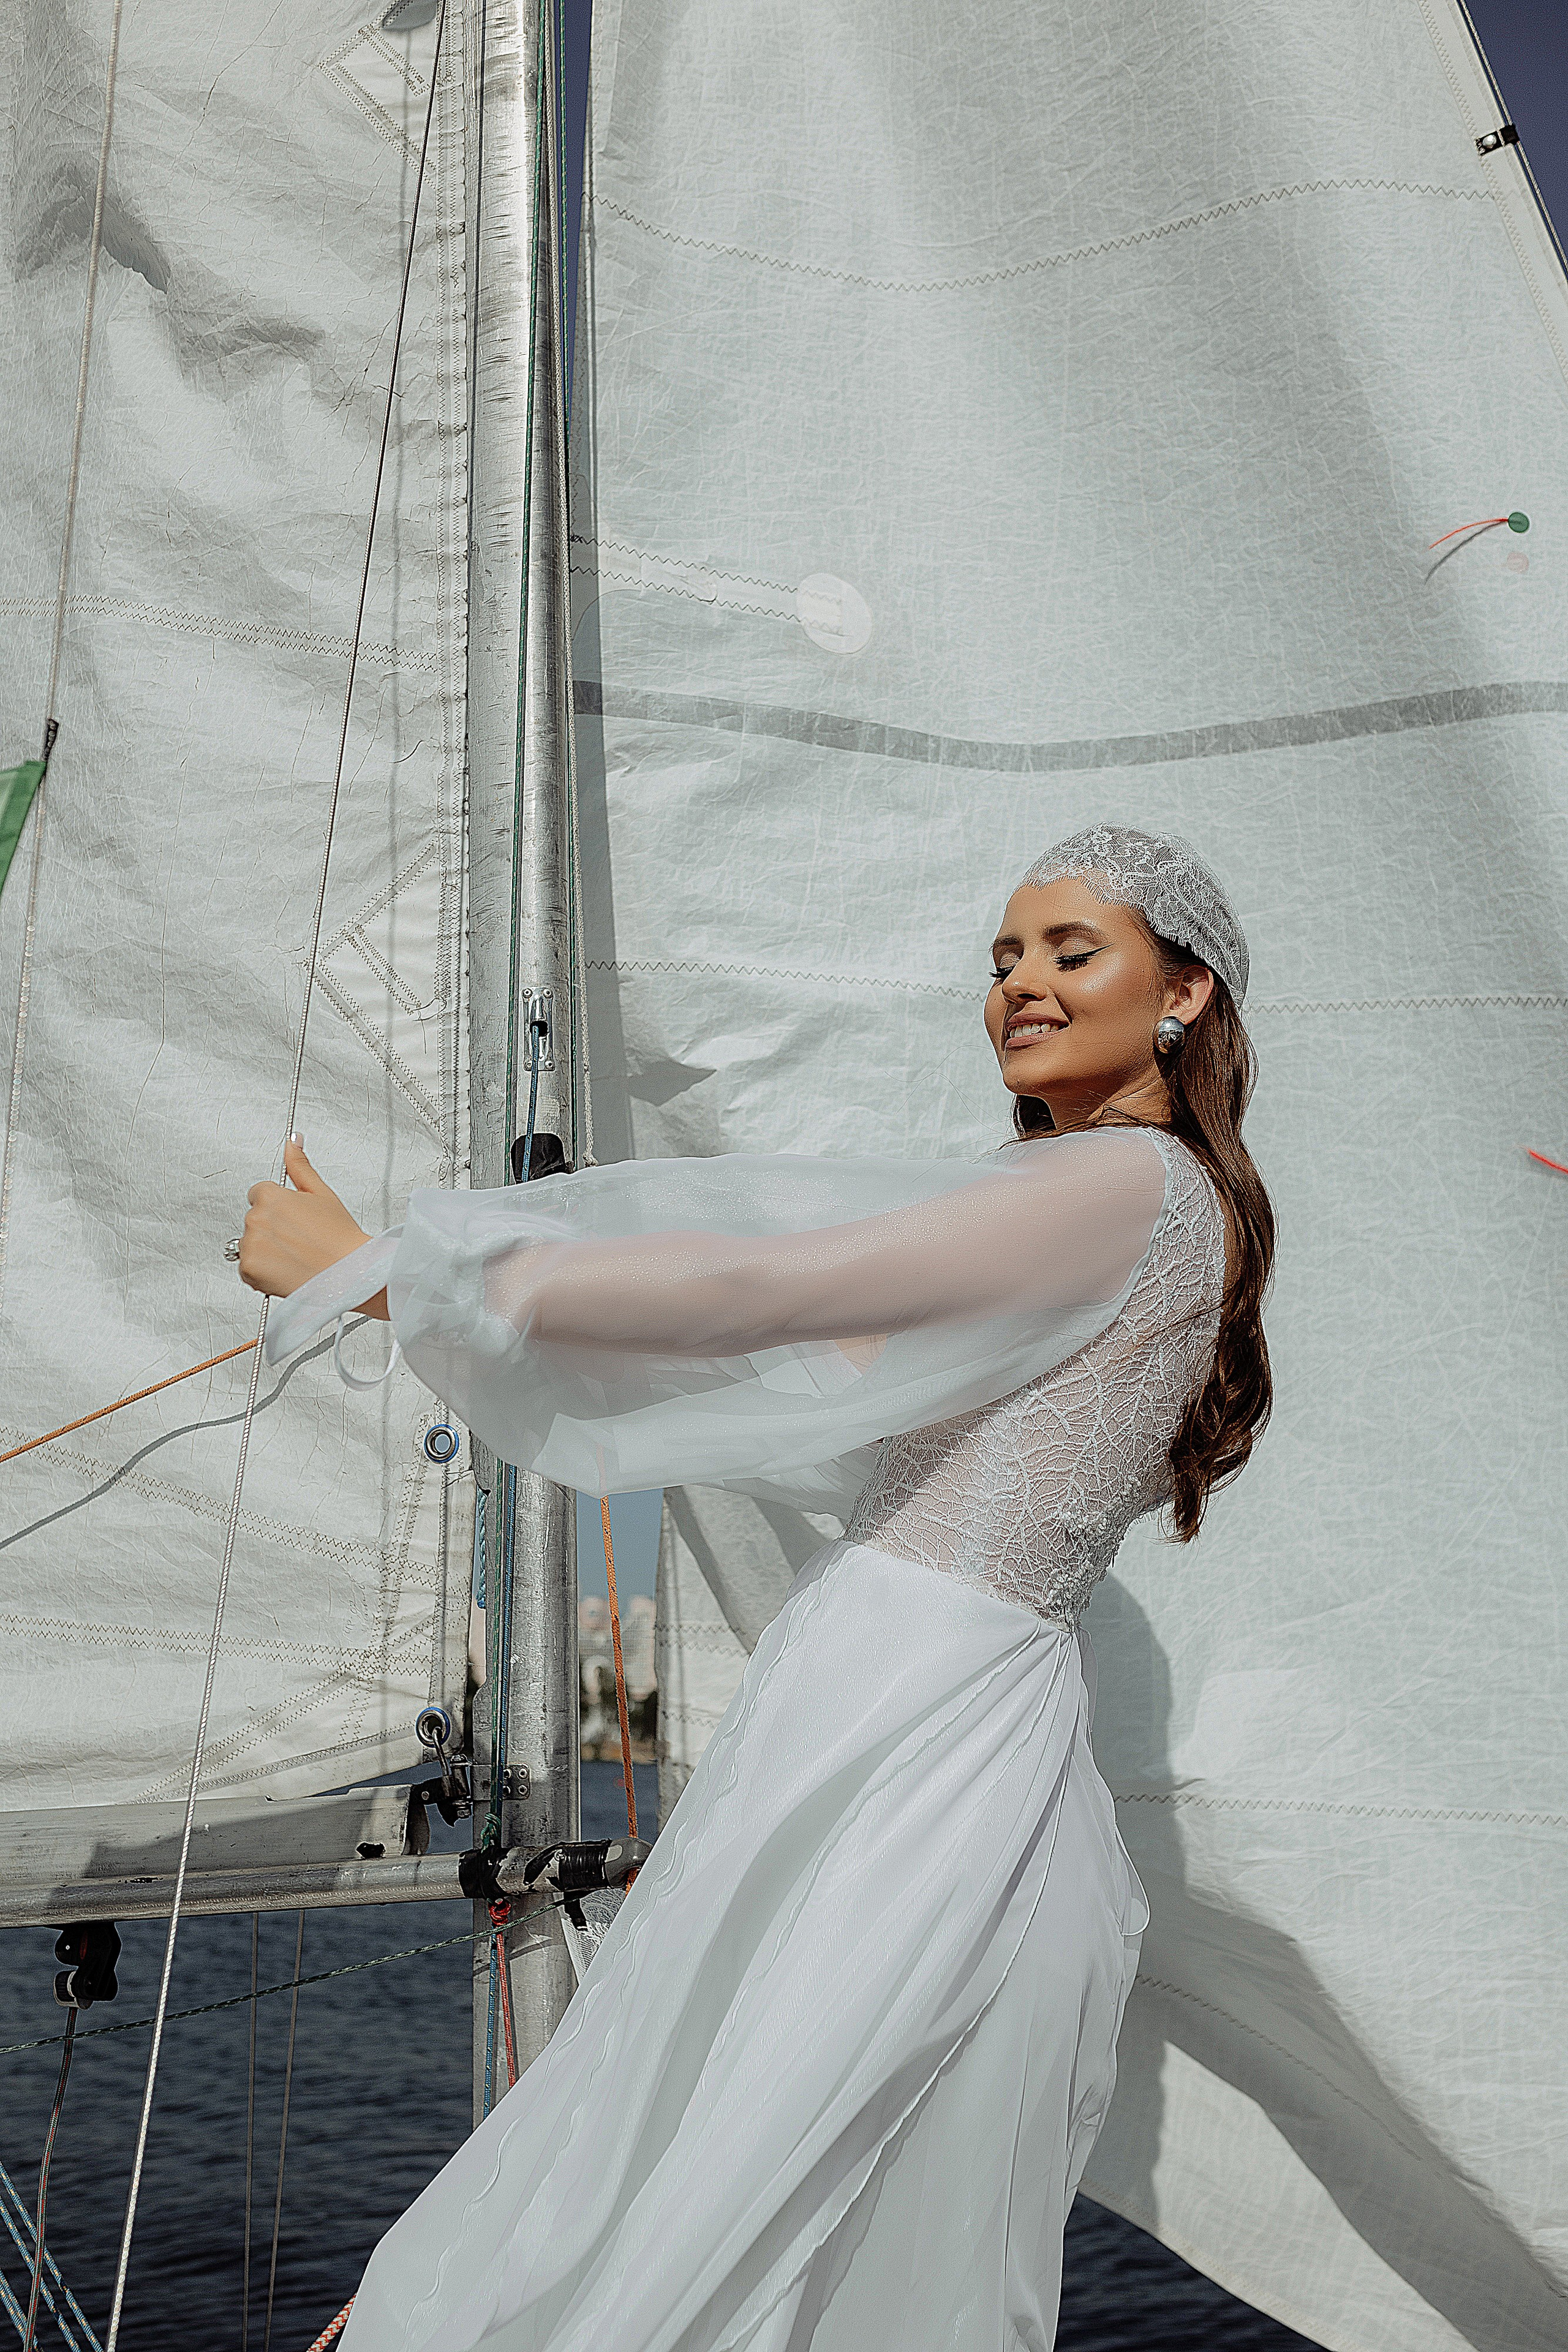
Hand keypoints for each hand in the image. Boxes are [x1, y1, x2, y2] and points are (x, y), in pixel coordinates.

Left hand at [238, 1139, 387, 1315]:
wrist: (347, 1274)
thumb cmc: (339, 1237)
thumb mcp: (322, 1193)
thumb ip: (300, 1166)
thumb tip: (292, 1142)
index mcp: (270, 1196)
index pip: (259, 1194)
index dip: (279, 1207)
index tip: (294, 1219)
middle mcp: (255, 1218)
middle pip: (254, 1219)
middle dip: (271, 1228)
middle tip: (299, 1239)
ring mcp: (249, 1245)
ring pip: (250, 1244)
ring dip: (265, 1250)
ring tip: (294, 1256)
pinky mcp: (248, 1269)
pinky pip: (247, 1268)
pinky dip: (262, 1271)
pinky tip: (285, 1270)